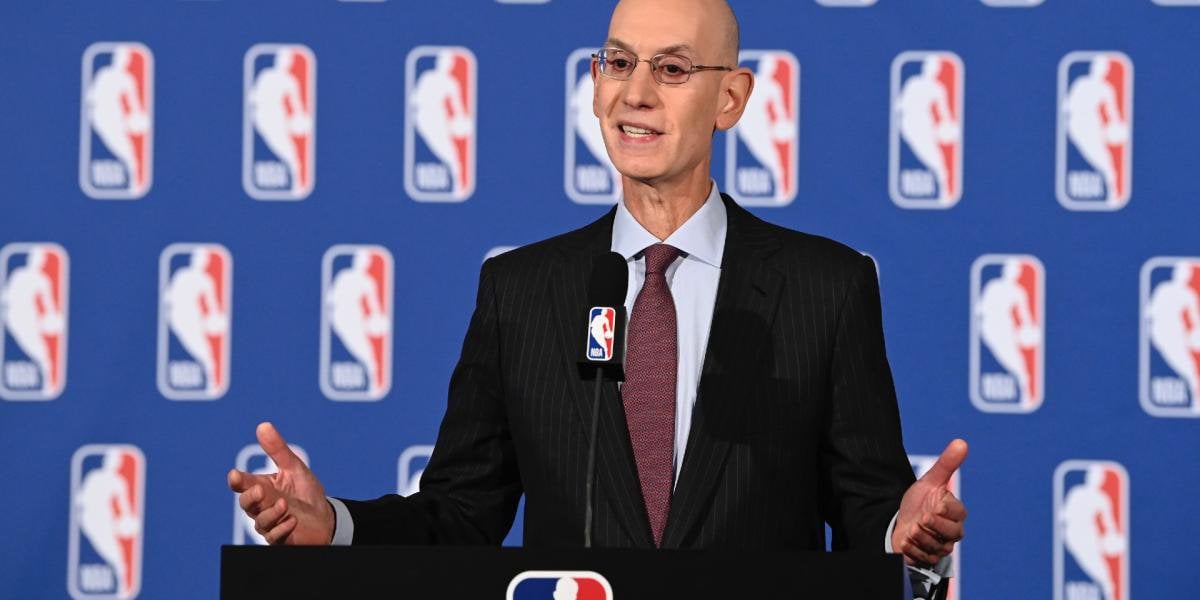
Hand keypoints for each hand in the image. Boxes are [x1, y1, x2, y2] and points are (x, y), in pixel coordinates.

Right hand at [227, 422, 334, 544]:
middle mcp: (262, 507)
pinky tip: (292, 520)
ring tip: (285, 504)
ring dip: (271, 513)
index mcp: (262, 487)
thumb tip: (263, 425)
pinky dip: (282, 530)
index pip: (243, 484)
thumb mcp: (294, 467)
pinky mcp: (281, 539)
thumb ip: (277, 450)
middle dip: (250, 497)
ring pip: (260, 522)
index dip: (237, 480)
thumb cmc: (305, 492)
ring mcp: (270, 524)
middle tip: (260, 489)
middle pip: (246, 504)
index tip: (235, 475)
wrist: (325, 516)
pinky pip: (275, 537)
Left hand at [892, 439, 967, 565]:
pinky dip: (912, 548)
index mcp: (957, 513)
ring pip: (936, 545)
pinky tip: (907, 540)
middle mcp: (954, 532)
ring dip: (919, 535)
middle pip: (951, 532)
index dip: (941, 507)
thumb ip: (947, 464)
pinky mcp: (930, 558)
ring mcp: (943, 546)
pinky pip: (924, 557)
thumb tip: (962, 442)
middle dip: (930, 523)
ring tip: (913, 528)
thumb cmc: (919, 502)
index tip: (931, 504)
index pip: (956, 511)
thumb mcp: (930, 481)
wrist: (900, 520)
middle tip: (922, 517)